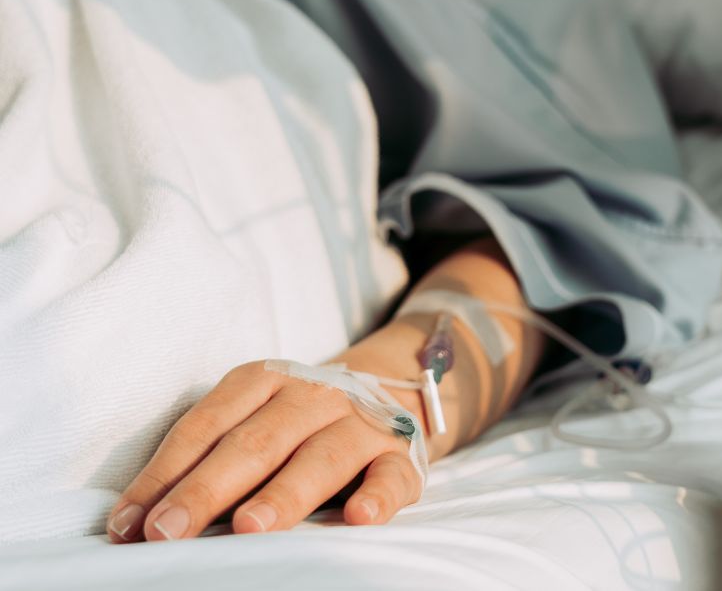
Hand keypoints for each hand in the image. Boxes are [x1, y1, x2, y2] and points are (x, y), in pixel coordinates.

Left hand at [106, 361, 422, 542]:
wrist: (388, 387)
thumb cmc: (299, 419)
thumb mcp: (255, 416)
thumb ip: (208, 457)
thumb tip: (140, 519)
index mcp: (266, 381)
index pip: (207, 424)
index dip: (166, 472)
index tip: (129, 523)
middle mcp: (312, 396)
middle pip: (256, 442)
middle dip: (207, 489)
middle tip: (168, 532)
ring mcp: (359, 423)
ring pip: (321, 459)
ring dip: (284, 494)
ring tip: (250, 528)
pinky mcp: (399, 455)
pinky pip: (391, 475)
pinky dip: (378, 495)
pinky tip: (359, 517)